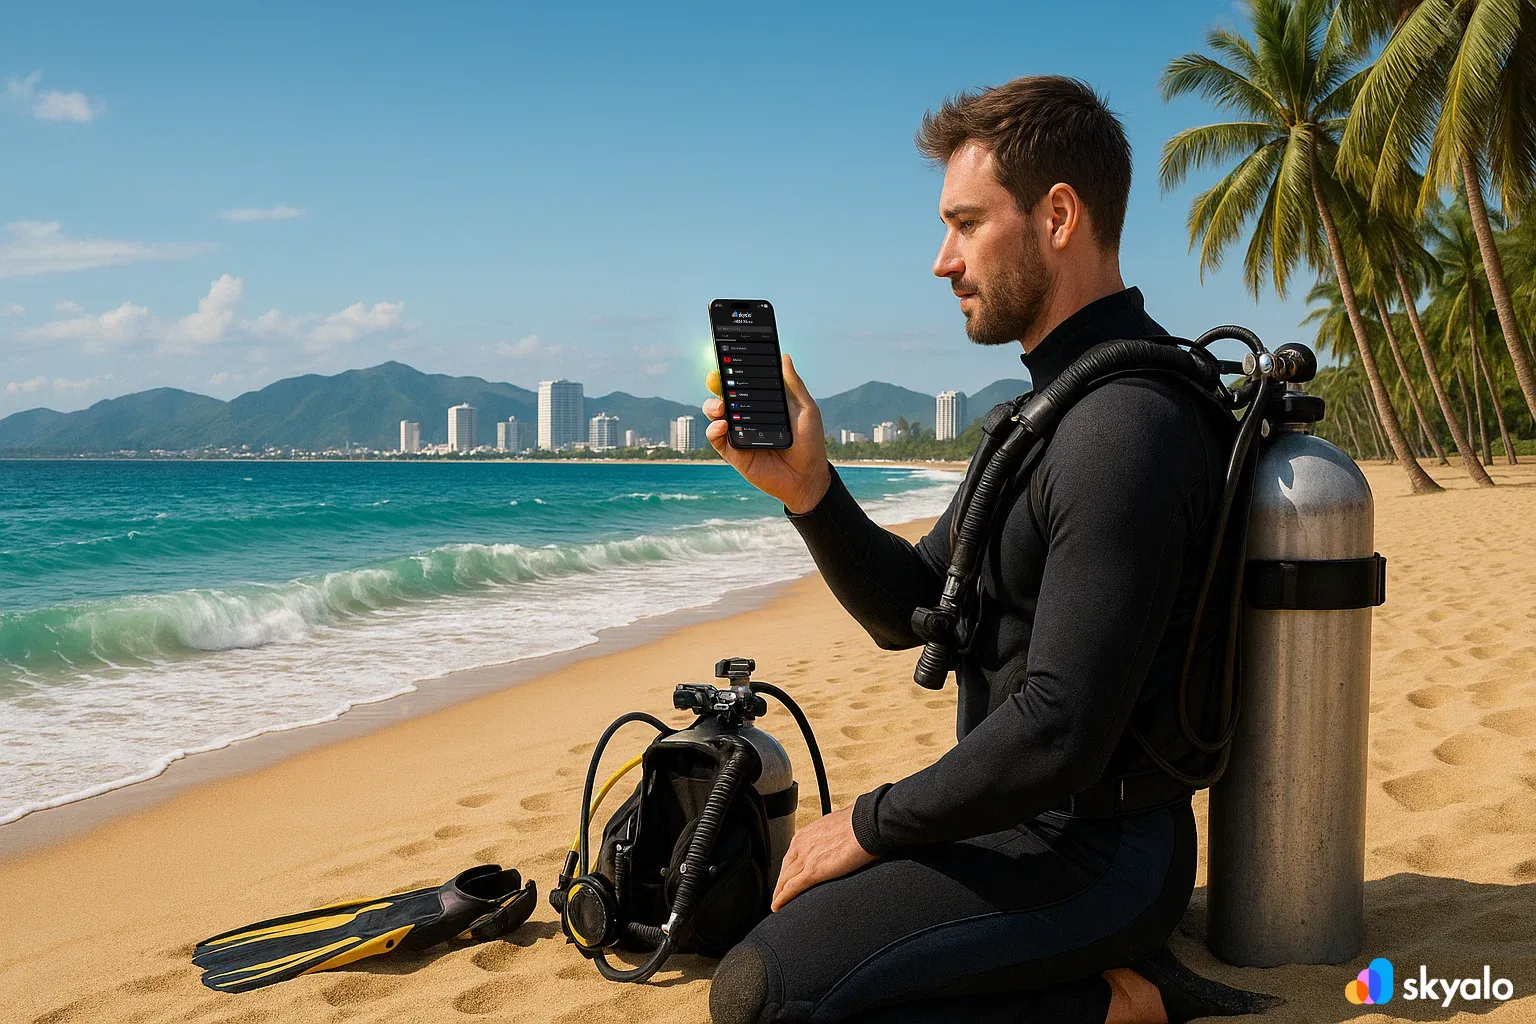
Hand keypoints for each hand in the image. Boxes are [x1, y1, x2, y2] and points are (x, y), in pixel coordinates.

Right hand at [703, 354, 830, 514]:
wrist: (808, 477)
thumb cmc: (810, 443)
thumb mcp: (806, 409)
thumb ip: (794, 385)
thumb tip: (785, 357)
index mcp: (762, 403)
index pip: (743, 383)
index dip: (732, 371)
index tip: (726, 358)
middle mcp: (747, 416)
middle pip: (724, 395)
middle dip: (715, 384)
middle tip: (714, 378)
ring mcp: (738, 434)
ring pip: (715, 415)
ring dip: (711, 406)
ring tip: (720, 406)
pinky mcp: (733, 453)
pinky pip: (716, 439)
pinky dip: (714, 429)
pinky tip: (723, 425)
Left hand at [770, 806, 875, 910]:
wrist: (867, 824)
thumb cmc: (860, 823)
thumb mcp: (838, 826)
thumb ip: (833, 835)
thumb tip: (842, 839)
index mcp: (807, 833)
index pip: (791, 855)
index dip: (788, 869)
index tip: (787, 877)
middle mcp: (802, 844)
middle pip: (786, 868)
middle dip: (781, 882)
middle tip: (778, 894)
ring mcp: (806, 858)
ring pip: (785, 880)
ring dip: (779, 893)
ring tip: (777, 904)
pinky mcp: (813, 872)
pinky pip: (792, 888)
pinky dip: (782, 899)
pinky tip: (778, 907)